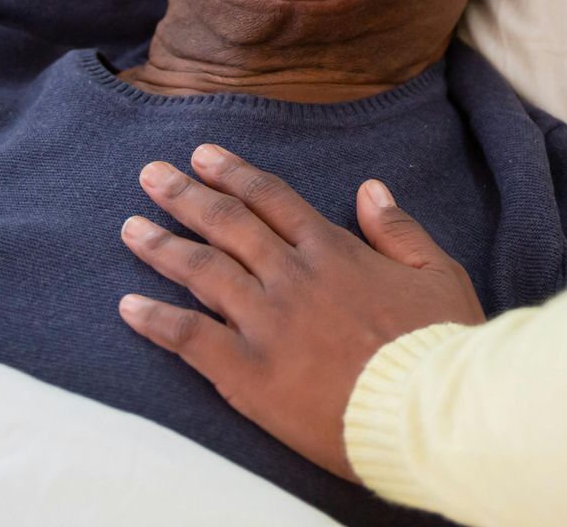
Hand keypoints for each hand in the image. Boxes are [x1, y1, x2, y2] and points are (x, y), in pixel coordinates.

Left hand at [118, 145, 484, 481]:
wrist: (428, 412)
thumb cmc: (438, 345)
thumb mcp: (436, 272)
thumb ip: (398, 228)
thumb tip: (370, 188)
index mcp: (332, 250)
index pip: (271, 199)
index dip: (234, 173)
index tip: (202, 154)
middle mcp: (292, 276)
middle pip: (227, 223)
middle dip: (185, 195)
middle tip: (150, 174)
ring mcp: (267, 322)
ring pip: (203, 270)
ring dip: (162, 245)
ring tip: (130, 227)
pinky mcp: (250, 372)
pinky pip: (191, 337)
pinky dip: (156, 319)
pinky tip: (128, 306)